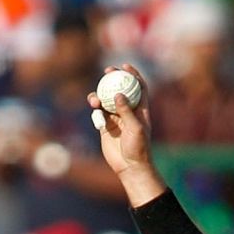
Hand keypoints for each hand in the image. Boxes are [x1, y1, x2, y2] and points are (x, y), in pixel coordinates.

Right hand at [88, 65, 154, 181]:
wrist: (129, 166)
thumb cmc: (138, 148)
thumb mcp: (135, 128)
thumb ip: (126, 111)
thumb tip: (118, 94)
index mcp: (140, 109)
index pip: (138, 87)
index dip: (133, 75)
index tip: (125, 66)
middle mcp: (128, 111)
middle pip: (120, 90)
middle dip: (113, 79)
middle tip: (107, 72)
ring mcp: (116, 118)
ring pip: (106, 100)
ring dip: (100, 95)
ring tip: (94, 99)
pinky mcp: (106, 127)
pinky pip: (99, 113)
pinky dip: (95, 109)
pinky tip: (93, 109)